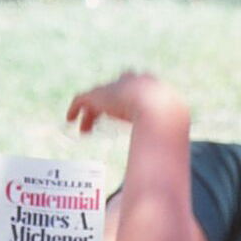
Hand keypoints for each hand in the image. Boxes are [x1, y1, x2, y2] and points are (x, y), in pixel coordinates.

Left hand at [66, 72, 182, 133]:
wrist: (160, 108)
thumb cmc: (170, 122)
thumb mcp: (171, 129)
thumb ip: (165, 138)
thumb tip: (171, 157)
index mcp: (149, 87)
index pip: (132, 93)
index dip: (125, 105)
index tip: (121, 116)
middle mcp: (129, 83)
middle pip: (112, 92)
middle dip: (106, 106)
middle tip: (102, 120)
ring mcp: (113, 87)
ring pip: (97, 98)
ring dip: (90, 115)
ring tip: (85, 131)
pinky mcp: (98, 94)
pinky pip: (81, 100)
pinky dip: (75, 110)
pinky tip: (69, 120)